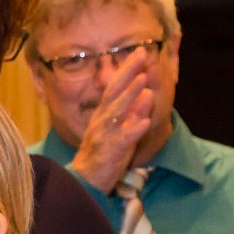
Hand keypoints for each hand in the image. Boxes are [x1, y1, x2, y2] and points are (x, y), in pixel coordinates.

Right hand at [68, 50, 157, 193]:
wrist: (86, 181)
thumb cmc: (104, 154)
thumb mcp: (120, 129)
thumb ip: (134, 112)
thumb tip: (148, 93)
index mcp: (105, 114)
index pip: (116, 87)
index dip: (127, 69)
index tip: (140, 52)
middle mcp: (103, 120)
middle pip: (114, 93)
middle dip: (128, 74)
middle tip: (141, 55)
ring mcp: (105, 135)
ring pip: (118, 112)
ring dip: (131, 96)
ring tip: (144, 82)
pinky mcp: (110, 151)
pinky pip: (123, 139)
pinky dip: (134, 130)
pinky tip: (145, 122)